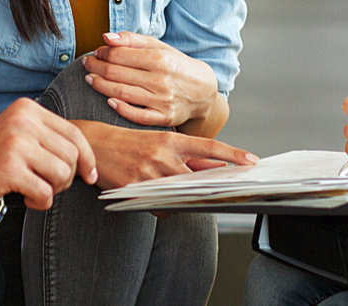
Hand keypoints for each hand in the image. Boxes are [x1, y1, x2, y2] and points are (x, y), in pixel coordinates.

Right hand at [0, 97, 96, 213]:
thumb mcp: (15, 137)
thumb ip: (46, 139)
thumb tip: (86, 159)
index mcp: (27, 110)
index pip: (74, 133)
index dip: (87, 158)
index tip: (90, 175)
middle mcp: (23, 121)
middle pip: (72, 156)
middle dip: (66, 178)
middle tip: (47, 185)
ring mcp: (15, 144)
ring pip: (63, 174)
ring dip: (52, 190)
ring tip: (33, 190)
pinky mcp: (9, 169)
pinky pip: (46, 193)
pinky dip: (40, 202)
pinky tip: (24, 199)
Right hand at [77, 121, 257, 188]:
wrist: (96, 144)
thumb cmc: (132, 143)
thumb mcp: (161, 143)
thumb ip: (188, 156)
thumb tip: (218, 167)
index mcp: (172, 140)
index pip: (209, 147)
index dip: (233, 154)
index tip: (252, 161)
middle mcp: (163, 155)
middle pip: (197, 178)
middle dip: (208, 187)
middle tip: (218, 191)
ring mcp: (148, 173)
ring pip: (179, 196)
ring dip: (182, 198)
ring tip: (172, 190)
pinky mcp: (134, 188)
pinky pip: (159, 207)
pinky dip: (162, 206)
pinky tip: (153, 197)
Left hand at [85, 32, 220, 128]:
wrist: (203, 92)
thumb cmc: (177, 67)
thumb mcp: (160, 47)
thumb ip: (133, 40)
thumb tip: (107, 37)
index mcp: (160, 58)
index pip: (120, 54)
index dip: (102, 53)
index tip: (96, 52)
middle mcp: (161, 79)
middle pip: (116, 73)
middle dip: (96, 68)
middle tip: (87, 65)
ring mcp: (162, 101)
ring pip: (121, 93)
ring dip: (100, 85)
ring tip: (90, 79)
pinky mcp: (164, 118)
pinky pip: (135, 115)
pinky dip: (119, 108)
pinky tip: (108, 100)